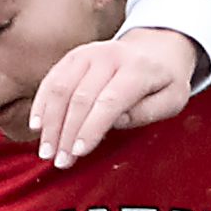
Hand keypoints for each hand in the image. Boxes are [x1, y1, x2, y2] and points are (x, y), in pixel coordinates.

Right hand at [28, 27, 204, 169]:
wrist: (155, 49)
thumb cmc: (164, 82)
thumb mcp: (173, 99)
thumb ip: (149, 111)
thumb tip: (118, 121)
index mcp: (138, 69)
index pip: (109, 101)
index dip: (91, 128)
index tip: (78, 153)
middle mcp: (109, 56)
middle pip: (80, 97)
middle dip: (67, 133)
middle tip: (60, 162)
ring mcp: (88, 53)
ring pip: (60, 89)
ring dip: (50, 123)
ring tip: (46, 151)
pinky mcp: (73, 56)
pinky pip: (52, 80)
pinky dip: (41, 104)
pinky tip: (37, 127)